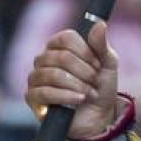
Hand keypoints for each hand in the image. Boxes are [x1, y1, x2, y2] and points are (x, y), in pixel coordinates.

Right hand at [26, 21, 121, 140]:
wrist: (98, 116)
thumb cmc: (100, 87)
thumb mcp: (107, 64)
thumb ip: (101, 45)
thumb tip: (99, 23)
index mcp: (59, 46)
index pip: (66, 38)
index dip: (85, 51)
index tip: (97, 64)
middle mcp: (43, 59)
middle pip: (61, 57)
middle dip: (84, 72)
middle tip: (94, 82)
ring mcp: (36, 78)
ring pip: (53, 75)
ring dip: (77, 85)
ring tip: (89, 93)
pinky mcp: (33, 98)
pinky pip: (44, 92)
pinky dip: (65, 96)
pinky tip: (78, 100)